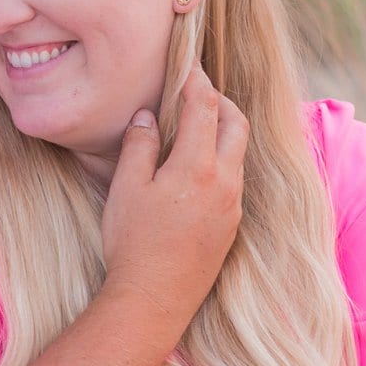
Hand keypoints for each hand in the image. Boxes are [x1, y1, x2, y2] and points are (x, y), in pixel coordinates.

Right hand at [101, 67, 247, 335]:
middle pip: (236, 124)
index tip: (188, 66)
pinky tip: (197, 169)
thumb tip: (149, 116)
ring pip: (238, 153)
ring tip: (198, 126)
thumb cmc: (133, 243)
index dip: (197, 81)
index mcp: (198, 166)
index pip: (205, 107)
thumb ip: (140, 145)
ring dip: (224, 131)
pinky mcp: (231, 226)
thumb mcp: (127, 188)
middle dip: (221, 101)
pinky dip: (222, 160)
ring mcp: (232, 206)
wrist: (153, 300)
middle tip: (199, 91)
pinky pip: (234, 180)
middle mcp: (225, 182)